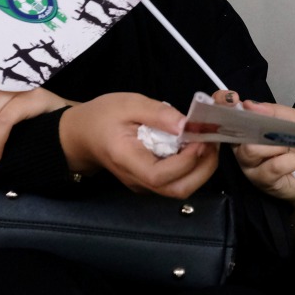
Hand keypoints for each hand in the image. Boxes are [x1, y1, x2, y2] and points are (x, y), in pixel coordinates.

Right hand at [59, 93, 217, 198]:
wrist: (82, 135)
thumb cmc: (103, 116)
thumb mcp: (129, 104)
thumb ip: (159, 113)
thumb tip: (188, 125)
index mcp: (126, 160)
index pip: (160, 175)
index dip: (186, 161)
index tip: (200, 138)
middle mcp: (137, 180)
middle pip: (177, 190)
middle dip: (203, 169)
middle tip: (212, 141)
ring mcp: (144, 184)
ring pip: (180, 189)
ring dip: (202, 169)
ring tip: (208, 142)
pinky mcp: (150, 182)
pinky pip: (176, 182)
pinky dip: (193, 168)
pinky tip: (197, 147)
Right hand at [229, 97, 294, 246]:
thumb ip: (274, 111)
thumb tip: (249, 105)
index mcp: (250, 130)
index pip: (228, 116)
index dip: (224, 105)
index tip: (232, 98)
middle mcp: (243, 148)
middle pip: (237, 135)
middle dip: (260, 129)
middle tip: (278, 133)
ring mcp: (250, 167)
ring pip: (250, 151)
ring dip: (275, 146)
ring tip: (288, 148)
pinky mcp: (262, 183)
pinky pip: (270, 168)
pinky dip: (288, 161)